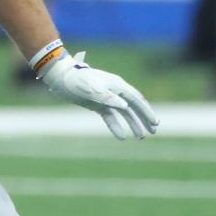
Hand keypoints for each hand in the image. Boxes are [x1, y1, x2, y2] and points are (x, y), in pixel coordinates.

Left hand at [40, 52, 158, 139]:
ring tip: (140, 137)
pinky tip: (122, 136)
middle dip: (144, 118)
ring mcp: (107, 98)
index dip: (146, 111)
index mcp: (117, 85)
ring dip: (133, 124)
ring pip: (124, 112)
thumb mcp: (90, 89)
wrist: (61, 78)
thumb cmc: (76, 81)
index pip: (136, 99)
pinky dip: (116, 125)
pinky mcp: (98, 104)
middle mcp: (115, 91)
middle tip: (153, 131)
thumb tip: (124, 105)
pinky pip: (110, 116)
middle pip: (134, 106)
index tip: (155, 122)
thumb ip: (107, 97)